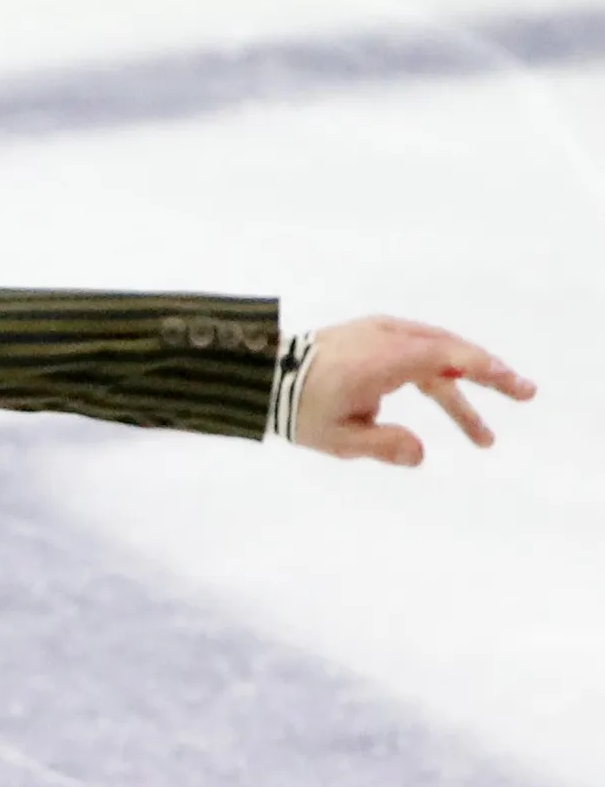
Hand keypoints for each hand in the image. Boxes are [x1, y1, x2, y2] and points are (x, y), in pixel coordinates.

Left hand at [295, 317, 535, 466]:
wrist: (262, 374)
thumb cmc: (297, 407)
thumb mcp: (338, 438)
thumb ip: (382, 445)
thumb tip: (420, 454)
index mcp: (383, 360)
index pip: (447, 359)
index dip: (485, 370)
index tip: (515, 385)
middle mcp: (388, 338)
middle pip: (451, 352)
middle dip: (489, 374)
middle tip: (524, 395)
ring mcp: (380, 332)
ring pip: (436, 354)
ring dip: (463, 386)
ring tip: (481, 434)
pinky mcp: (373, 334)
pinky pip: (418, 349)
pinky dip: (440, 372)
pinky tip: (451, 397)